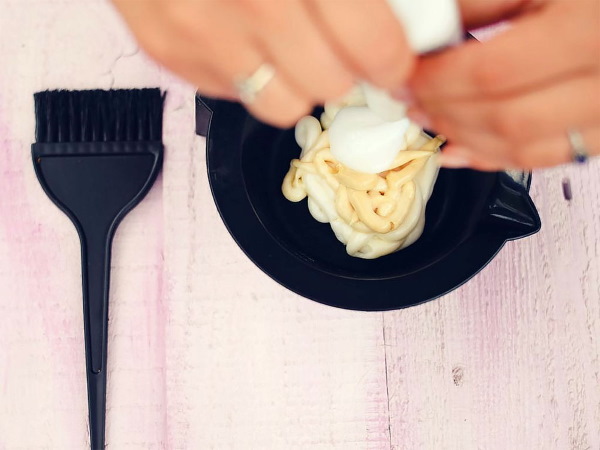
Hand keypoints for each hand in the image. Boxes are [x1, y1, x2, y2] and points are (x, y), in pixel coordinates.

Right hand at [111, 0, 413, 127]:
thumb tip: (403, 16)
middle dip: (344, 71)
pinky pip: (233, 94)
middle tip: (340, 46)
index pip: (372, 45)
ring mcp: (202, 30)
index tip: (393, 61)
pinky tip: (242, 34)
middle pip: (331, 85)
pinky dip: (248, 73)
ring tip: (292, 47)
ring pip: (282, 106)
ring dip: (297, 83)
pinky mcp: (168, 50)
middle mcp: (252, 1)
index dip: (393, 61)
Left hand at [406, 0, 599, 170]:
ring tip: (431, 120)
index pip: (494, 71)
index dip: (440, 79)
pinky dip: (494, 158)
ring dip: (464, 139)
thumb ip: (487, 1)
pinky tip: (462, 148)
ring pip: (522, 148)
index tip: (409, 75)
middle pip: (505, 117)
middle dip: (445, 113)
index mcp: (588, 29)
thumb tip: (428, 25)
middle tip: (413, 100)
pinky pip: (544, 159)